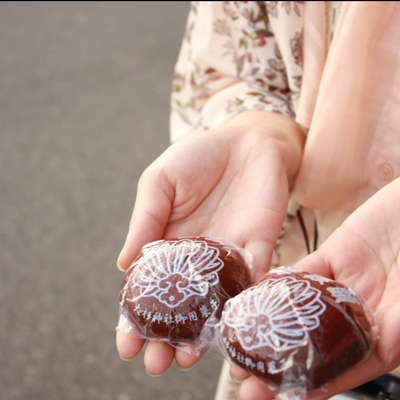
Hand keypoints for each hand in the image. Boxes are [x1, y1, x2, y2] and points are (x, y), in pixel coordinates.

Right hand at [115, 110, 304, 374]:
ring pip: (215, 302)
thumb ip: (145, 220)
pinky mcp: (260, 245)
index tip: (126, 345)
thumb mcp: (160, 182)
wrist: (246, 139)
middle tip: (157, 365)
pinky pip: (254, 279)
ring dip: (202, 332)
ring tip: (188, 357)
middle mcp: (198, 257)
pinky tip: (231, 325)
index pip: (150, 288)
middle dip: (168, 336)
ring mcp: (229, 254)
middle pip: (182, 306)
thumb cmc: (197, 156)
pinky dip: (245, 302)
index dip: (136, 317)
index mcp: (169, 242)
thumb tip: (123, 265)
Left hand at [235, 177, 399, 398]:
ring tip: (239, 346)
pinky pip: (302, 273)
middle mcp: (362, 314)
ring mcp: (345, 285)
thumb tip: (387, 350)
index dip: (317, 384)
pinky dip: (279, 285)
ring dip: (271, 327)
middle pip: (316, 344)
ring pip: (302, 310)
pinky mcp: (332, 256)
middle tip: (245, 380)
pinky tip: (256, 298)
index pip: (348, 367)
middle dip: (280, 363)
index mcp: (387, 335)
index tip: (285, 398)